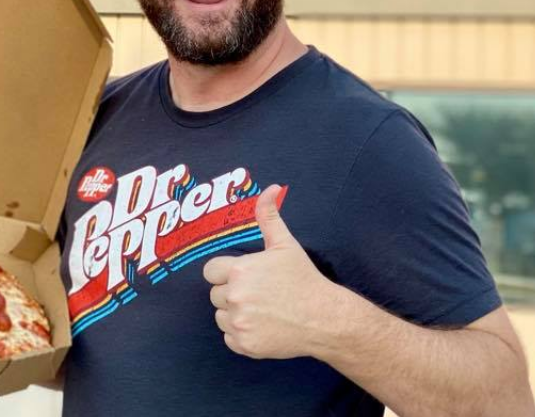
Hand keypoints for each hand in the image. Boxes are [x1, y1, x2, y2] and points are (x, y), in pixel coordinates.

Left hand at [203, 185, 342, 359]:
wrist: (324, 318)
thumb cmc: (303, 279)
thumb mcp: (285, 244)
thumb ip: (269, 216)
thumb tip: (271, 188)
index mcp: (239, 271)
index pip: (210, 271)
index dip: (226, 273)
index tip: (246, 277)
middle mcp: (234, 297)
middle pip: (215, 295)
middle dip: (232, 293)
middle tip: (259, 294)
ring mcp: (239, 323)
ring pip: (220, 317)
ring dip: (234, 314)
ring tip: (261, 309)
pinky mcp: (244, 345)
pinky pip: (229, 338)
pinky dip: (241, 335)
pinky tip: (262, 326)